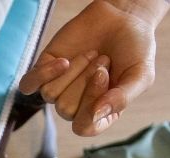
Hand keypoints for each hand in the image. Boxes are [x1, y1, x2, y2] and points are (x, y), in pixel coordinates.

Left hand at [18, 0, 161, 136]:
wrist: (122, 17)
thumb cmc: (134, 49)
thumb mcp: (141, 75)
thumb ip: (123, 98)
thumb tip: (97, 114)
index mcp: (100, 113)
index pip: (84, 127)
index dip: (91, 105)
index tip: (105, 77)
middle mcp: (77, 106)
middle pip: (66, 110)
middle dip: (86, 81)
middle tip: (103, 60)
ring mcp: (59, 88)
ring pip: (51, 95)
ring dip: (74, 71)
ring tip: (92, 54)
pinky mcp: (44, 71)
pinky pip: (28, 85)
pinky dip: (44, 74)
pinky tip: (63, 61)